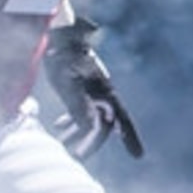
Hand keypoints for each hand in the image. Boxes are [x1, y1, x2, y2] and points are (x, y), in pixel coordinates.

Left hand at [39, 17, 142, 162]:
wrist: (54, 34)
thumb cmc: (61, 56)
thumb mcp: (67, 82)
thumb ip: (78, 105)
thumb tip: (90, 126)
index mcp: (104, 90)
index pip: (122, 118)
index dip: (131, 137)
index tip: (138, 156)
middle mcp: (102, 92)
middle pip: (103, 124)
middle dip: (91, 143)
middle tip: (75, 158)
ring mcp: (91, 90)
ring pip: (90, 119)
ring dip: (78, 133)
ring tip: (61, 145)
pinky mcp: (79, 87)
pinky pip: (80, 110)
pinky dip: (71, 121)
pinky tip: (59, 127)